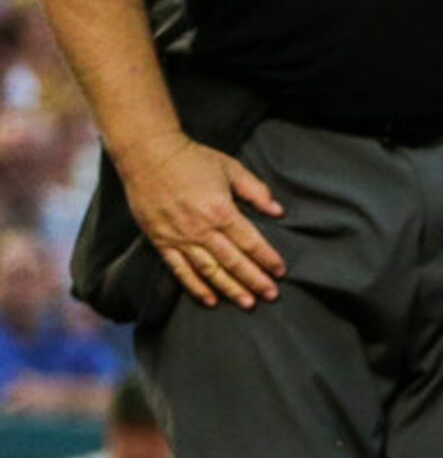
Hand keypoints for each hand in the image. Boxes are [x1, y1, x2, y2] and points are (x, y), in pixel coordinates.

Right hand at [119, 132, 284, 309]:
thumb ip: (256, 191)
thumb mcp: (231, 168)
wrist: (147, 154)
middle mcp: (201, 228)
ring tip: (248, 303)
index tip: (280, 271)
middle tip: (271, 296)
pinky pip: (180, 270)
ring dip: (230, 289)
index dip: (268, 259)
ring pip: (209, 271)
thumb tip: (278, 211)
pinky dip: (195, 287)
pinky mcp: (160, 241)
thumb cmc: (192, 159)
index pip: (251, 242)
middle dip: (255, 281)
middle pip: (233, 262)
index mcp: (221, 210)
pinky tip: (210, 300)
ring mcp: (179, 237)